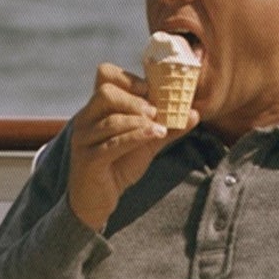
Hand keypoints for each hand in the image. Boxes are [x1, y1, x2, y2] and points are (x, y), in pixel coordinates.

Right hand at [67, 62, 198, 231]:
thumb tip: (194, 113)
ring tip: (161, 127)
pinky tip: (154, 136)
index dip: (129, 78)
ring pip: (110, 120)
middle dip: (134, 99)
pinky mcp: (87, 160)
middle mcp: (86, 120)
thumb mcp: (145, 144)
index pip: (105, 76)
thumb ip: (166, 128)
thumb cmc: (117, 166)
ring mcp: (83, 140)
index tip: (151, 89)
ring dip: (140, 122)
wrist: (96, 202)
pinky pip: (111, 144)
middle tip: (156, 110)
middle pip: (105, 93)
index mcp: (97, 109)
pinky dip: (135, 138)